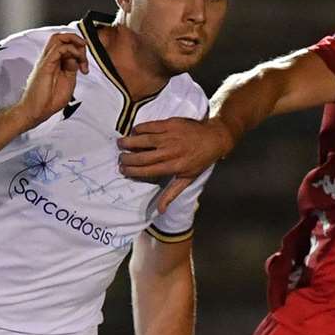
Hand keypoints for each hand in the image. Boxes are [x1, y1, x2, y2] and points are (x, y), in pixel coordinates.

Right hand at [16, 33, 88, 127]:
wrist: (36, 111)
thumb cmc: (49, 100)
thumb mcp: (68, 82)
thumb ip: (72, 68)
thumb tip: (76, 58)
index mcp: (55, 62)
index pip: (66, 45)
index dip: (80, 52)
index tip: (85, 67)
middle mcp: (49, 59)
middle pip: (61, 37)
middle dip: (77, 41)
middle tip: (84, 56)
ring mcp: (46, 60)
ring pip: (58, 38)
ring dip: (74, 42)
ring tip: (81, 55)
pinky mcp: (45, 65)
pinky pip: (58, 49)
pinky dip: (71, 50)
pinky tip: (76, 61)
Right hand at [117, 116, 234, 212]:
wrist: (214, 138)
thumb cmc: (200, 160)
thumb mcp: (188, 179)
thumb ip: (171, 193)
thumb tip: (160, 210)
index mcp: (173, 167)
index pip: (147, 170)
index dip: (132, 171)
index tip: (123, 170)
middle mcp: (170, 152)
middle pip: (142, 156)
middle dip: (127, 158)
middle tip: (120, 159)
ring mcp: (170, 136)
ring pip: (144, 140)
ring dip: (129, 142)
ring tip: (120, 144)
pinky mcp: (170, 123)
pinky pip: (150, 126)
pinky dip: (140, 129)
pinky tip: (134, 132)